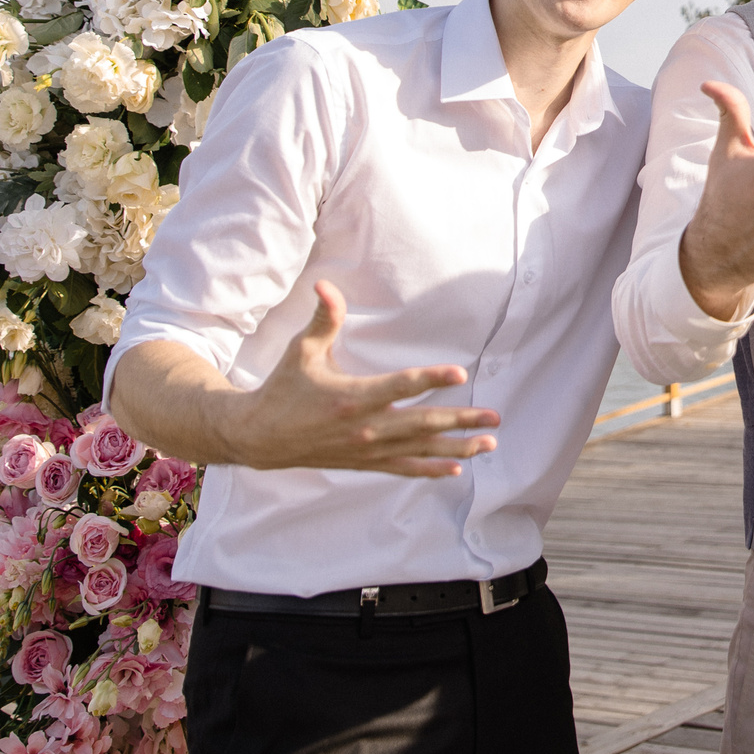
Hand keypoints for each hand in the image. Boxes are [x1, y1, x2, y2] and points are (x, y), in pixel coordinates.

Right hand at [228, 281, 499, 476]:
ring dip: (457, 447)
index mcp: (352, 397)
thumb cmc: (284, 388)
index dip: (431, 378)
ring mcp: (367, 449)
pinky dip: (430, 468)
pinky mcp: (364, 462)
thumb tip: (325, 284)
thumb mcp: (301, 350)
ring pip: (419, 450)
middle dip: (461, 420)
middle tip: (495, 417)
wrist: (259, 436)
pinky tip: (456, 467)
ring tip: (489, 444)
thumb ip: (324, 319)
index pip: (400, 386)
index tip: (460, 374)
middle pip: (422, 423)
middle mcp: (365, 427)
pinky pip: (403, 468)